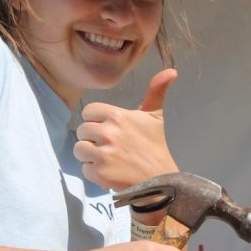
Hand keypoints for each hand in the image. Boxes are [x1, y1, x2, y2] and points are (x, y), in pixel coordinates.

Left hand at [73, 68, 179, 190]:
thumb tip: (171, 70)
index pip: (88, 112)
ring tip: (107, 158)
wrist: (161, 180)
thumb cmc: (155, 146)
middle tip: (110, 146)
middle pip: (82, 130)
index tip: (108, 129)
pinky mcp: (99, 173)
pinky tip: (109, 171)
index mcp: (118, 116)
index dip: (96, 121)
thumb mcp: (155, 117)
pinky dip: (94, 172)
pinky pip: (84, 169)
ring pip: (79, 149)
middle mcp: (108, 133)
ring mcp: (102, 154)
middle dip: (93, 138)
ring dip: (90, 155)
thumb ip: (156, 91)